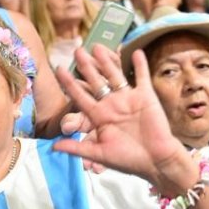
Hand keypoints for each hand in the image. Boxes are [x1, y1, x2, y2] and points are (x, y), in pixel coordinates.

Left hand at [52, 46, 188, 186]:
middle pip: (96, 81)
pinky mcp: (145, 97)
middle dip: (86, 66)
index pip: (80, 96)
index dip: (70, 83)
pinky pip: (141, 77)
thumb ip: (76, 148)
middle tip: (77, 50)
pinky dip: (139, 65)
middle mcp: (112, 105)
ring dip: (108, 61)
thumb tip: (52, 146)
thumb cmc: (128, 160)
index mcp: (99, 116)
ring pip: (115, 76)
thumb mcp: (99, 154)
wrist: (156, 162)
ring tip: (99, 46)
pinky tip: (135, 51)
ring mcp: (128, 99)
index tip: (58, 69)